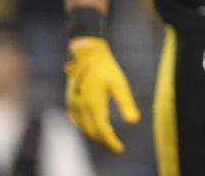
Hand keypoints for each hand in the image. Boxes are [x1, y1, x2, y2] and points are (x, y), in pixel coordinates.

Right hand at [64, 37, 139, 153]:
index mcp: (92, 104)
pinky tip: (94, 127)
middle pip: (91, 132)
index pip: (101, 130)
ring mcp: (73, 105)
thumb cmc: (106, 68)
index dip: (110, 142)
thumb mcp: (119, 83)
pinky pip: (77, 121)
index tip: (120, 149)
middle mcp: (80, 107)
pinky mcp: (70, 102)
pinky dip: (86, 128)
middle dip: (104, 141)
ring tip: (107, 139)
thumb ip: (126, 102)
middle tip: (115, 147)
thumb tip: (134, 121)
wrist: (87, 55)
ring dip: (95, 136)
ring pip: (83, 128)